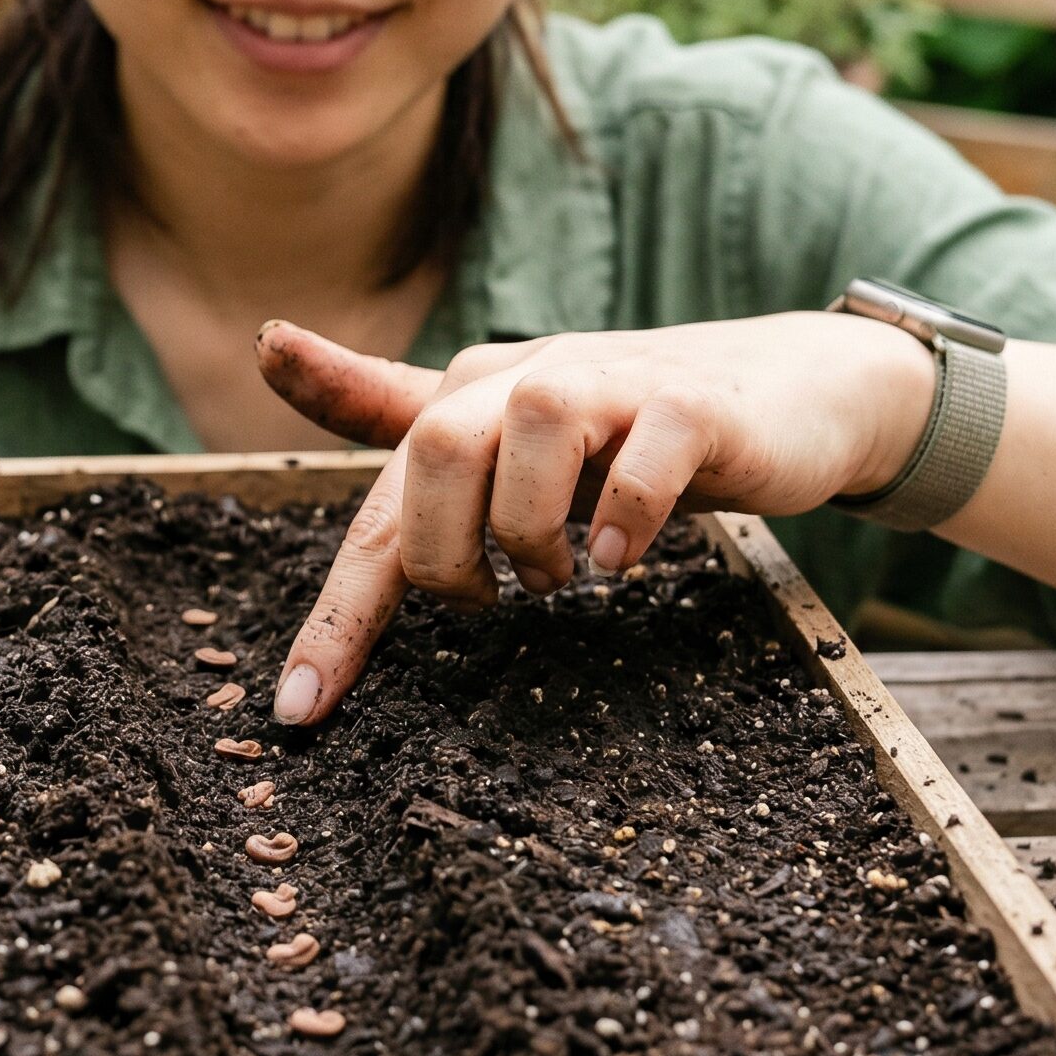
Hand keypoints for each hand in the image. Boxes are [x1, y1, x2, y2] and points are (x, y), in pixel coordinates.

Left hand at [255, 311, 934, 725]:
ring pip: (529, 432)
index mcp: (469, 393)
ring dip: (532, 533)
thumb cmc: (628, 427)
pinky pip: (643, 458)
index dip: (338, 607)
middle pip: (436, 449)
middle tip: (487, 603)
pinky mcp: (693, 404)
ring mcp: (615, 382)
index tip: (298, 706)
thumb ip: (396, 411)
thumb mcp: (508, 433)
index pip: (380, 503)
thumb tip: (267, 349)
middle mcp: (528, 376)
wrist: (789, 389)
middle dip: (445, 555)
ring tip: (559, 578)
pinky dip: (625, 518)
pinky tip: (625, 558)